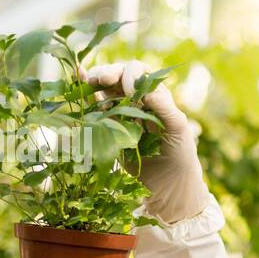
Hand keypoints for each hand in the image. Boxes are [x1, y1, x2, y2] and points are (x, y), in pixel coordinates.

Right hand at [83, 60, 211, 223]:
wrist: (169, 184)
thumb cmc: (180, 155)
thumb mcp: (178, 128)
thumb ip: (164, 107)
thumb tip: (144, 89)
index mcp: (156, 96)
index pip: (140, 73)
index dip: (131, 75)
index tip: (129, 90)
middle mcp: (137, 101)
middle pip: (119, 76)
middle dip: (108, 73)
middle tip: (99, 79)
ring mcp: (121, 113)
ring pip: (105, 88)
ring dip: (95, 80)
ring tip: (88, 80)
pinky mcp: (108, 129)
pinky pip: (96, 107)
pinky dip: (86, 94)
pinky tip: (77, 79)